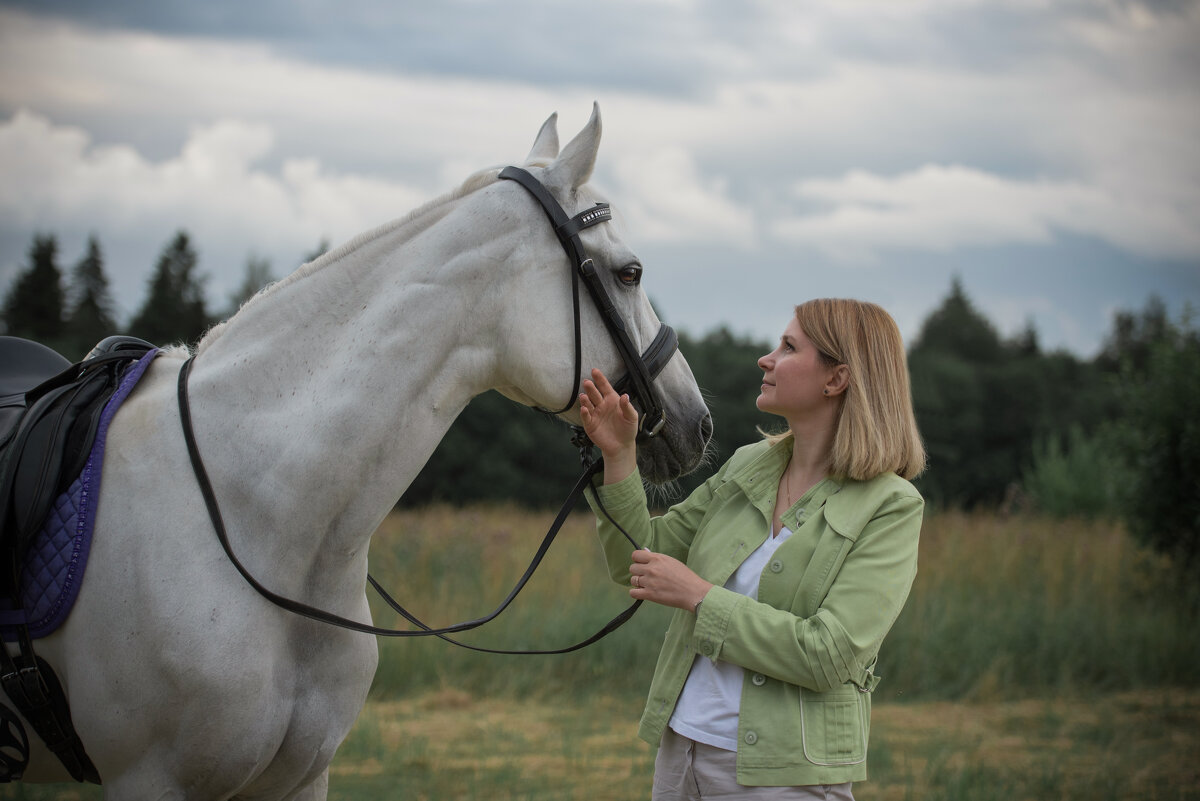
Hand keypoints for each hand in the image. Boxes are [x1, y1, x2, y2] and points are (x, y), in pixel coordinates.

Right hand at [579, 368, 638, 482]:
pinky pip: (586, 417)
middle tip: (587, 382)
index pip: (605, 387)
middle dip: (591, 388)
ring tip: (584, 396)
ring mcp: (595, 414)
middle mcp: (602, 405)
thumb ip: (628, 407)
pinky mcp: (590, 425)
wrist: (622, 446)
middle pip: (595, 394)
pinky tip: (584, 409)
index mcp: (612, 400)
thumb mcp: (632, 417)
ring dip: (585, 399)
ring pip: (588, 404)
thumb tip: (625, 396)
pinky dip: (584, 413)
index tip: (594, 371)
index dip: (600, 379)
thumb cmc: (628, 430)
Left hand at [628, 549, 712, 612]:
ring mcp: (649, 582)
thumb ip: (657, 558)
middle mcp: (651, 569)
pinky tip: (644, 593)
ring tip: (647, 585)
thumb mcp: (672, 562)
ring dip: (638, 583)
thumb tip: (645, 553)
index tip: (641, 564)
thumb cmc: (686, 577)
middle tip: (646, 576)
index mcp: (657, 558)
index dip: (637, 560)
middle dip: (638, 572)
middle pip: (632, 568)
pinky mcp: (650, 594)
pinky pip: (633, 593)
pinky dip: (636, 593)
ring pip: (632, 580)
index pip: (635, 555)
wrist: (693, 592)